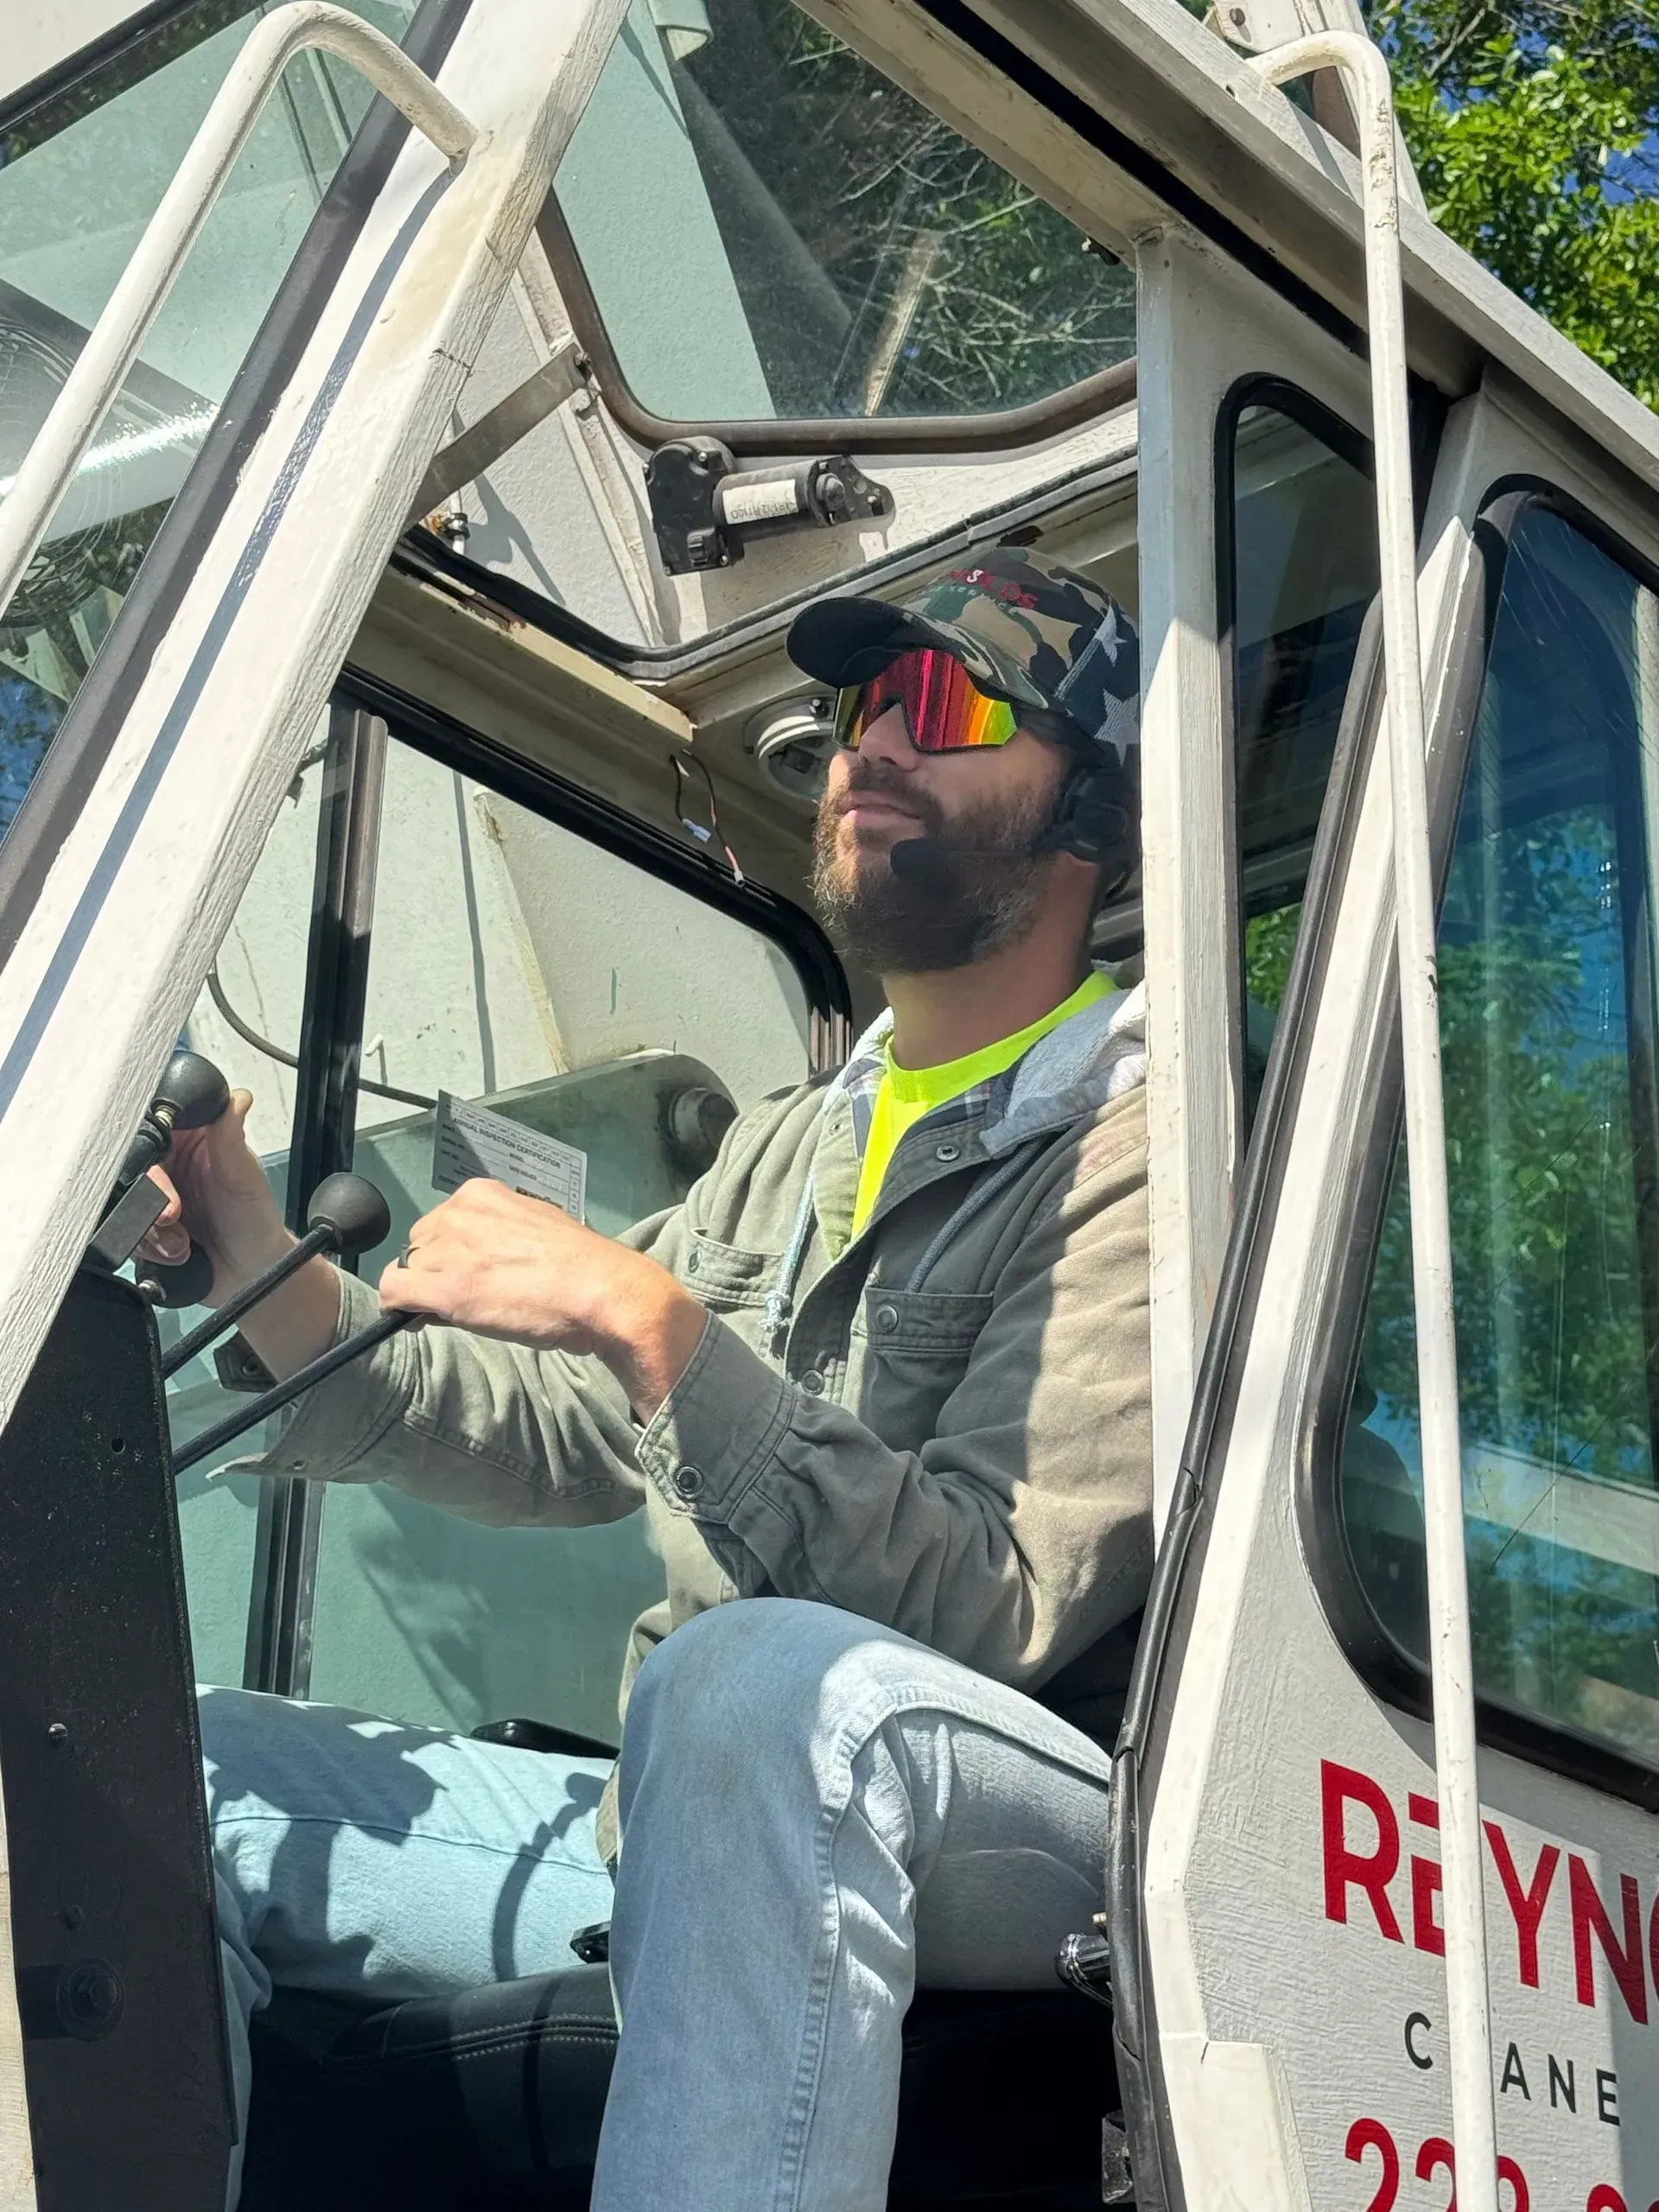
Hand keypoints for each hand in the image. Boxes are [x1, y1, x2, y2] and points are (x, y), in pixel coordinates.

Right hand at [137, 1087, 292, 1301]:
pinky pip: (129, 1231)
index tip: (159, 1165)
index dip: (152, 1142)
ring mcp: (155, 1197)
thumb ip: (231, 1136)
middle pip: (134, 1166)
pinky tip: (178, 1251)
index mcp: (193, 1140)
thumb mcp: (243, 1175)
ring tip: (184, 1241)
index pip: (157, 1125)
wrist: (249, 1272)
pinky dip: (152, 1246)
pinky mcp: (146, 1227)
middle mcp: (170, 1164)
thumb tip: (238, 1096)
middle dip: (153, 1195)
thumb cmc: (254, 1218)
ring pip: (127, 1201)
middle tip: (174, 1214)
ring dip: (154, 1227)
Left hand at [379, 1180, 707, 1417]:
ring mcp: (448, 1249)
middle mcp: (458, 1212)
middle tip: (469, 1299)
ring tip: (463, 1313)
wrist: (601, 1291)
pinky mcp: (443, 1288)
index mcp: (481, 1194)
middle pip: (420, 1246)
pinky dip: (398, 1310)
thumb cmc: (581, 1266)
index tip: (470, 1276)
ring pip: (407, 1271)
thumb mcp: (536, 1228)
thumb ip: (500, 1235)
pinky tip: (418, 1323)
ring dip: (426, 1294)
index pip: (441, 1224)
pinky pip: (393, 1293)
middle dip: (436, 1272)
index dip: (450, 1255)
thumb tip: (479, 1261)